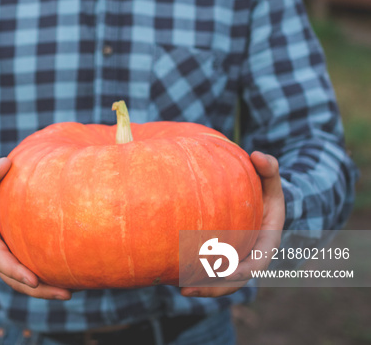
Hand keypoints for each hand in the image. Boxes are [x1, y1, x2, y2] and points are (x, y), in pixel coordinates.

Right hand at [0, 157, 72, 300]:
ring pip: (21, 281)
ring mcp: (3, 257)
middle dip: (37, 289)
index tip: (33, 279)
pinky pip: (29, 272)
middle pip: (12, 278)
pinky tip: (69, 281)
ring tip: (70, 293)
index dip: (14, 270)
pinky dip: (46, 279)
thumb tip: (3, 164)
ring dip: (44, 290)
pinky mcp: (15, 256)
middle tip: (64, 293)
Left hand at [180, 151, 285, 297]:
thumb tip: (259, 156)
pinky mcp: (222, 257)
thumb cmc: (264, 189)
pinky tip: (173, 276)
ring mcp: (236, 259)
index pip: (255, 265)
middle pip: (234, 281)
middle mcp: (251, 256)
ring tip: (179, 287)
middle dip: (213, 288)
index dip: (240, 272)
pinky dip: (195, 275)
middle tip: (187, 289)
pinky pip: (209, 271)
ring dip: (202, 287)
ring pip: (220, 281)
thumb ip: (269, 168)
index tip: (224, 274)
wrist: (258, 199)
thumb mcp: (270, 178)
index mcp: (265, 243)